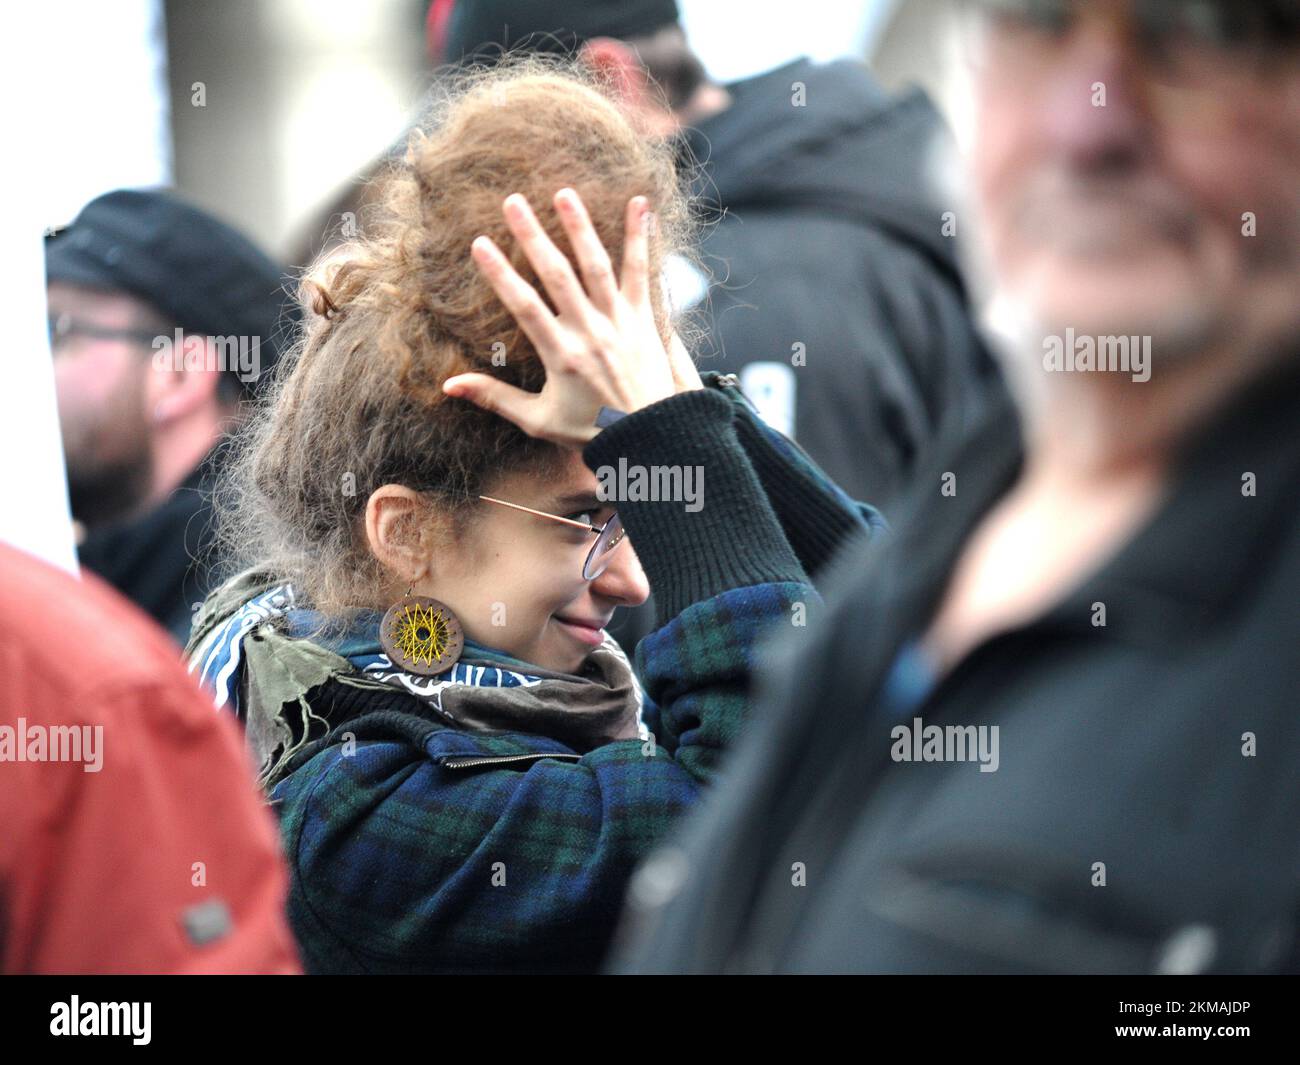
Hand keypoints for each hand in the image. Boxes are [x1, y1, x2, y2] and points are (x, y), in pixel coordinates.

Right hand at [442, 189, 682, 447]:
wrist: (651, 439)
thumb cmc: (592, 432)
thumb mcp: (538, 421)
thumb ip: (495, 398)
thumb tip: (448, 386)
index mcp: (561, 356)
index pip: (524, 307)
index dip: (501, 275)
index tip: (479, 244)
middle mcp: (590, 332)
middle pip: (557, 276)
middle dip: (533, 237)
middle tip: (513, 201)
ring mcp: (619, 322)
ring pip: (597, 266)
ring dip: (580, 227)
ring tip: (563, 194)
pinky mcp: (644, 319)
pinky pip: (641, 272)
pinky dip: (640, 237)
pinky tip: (640, 202)